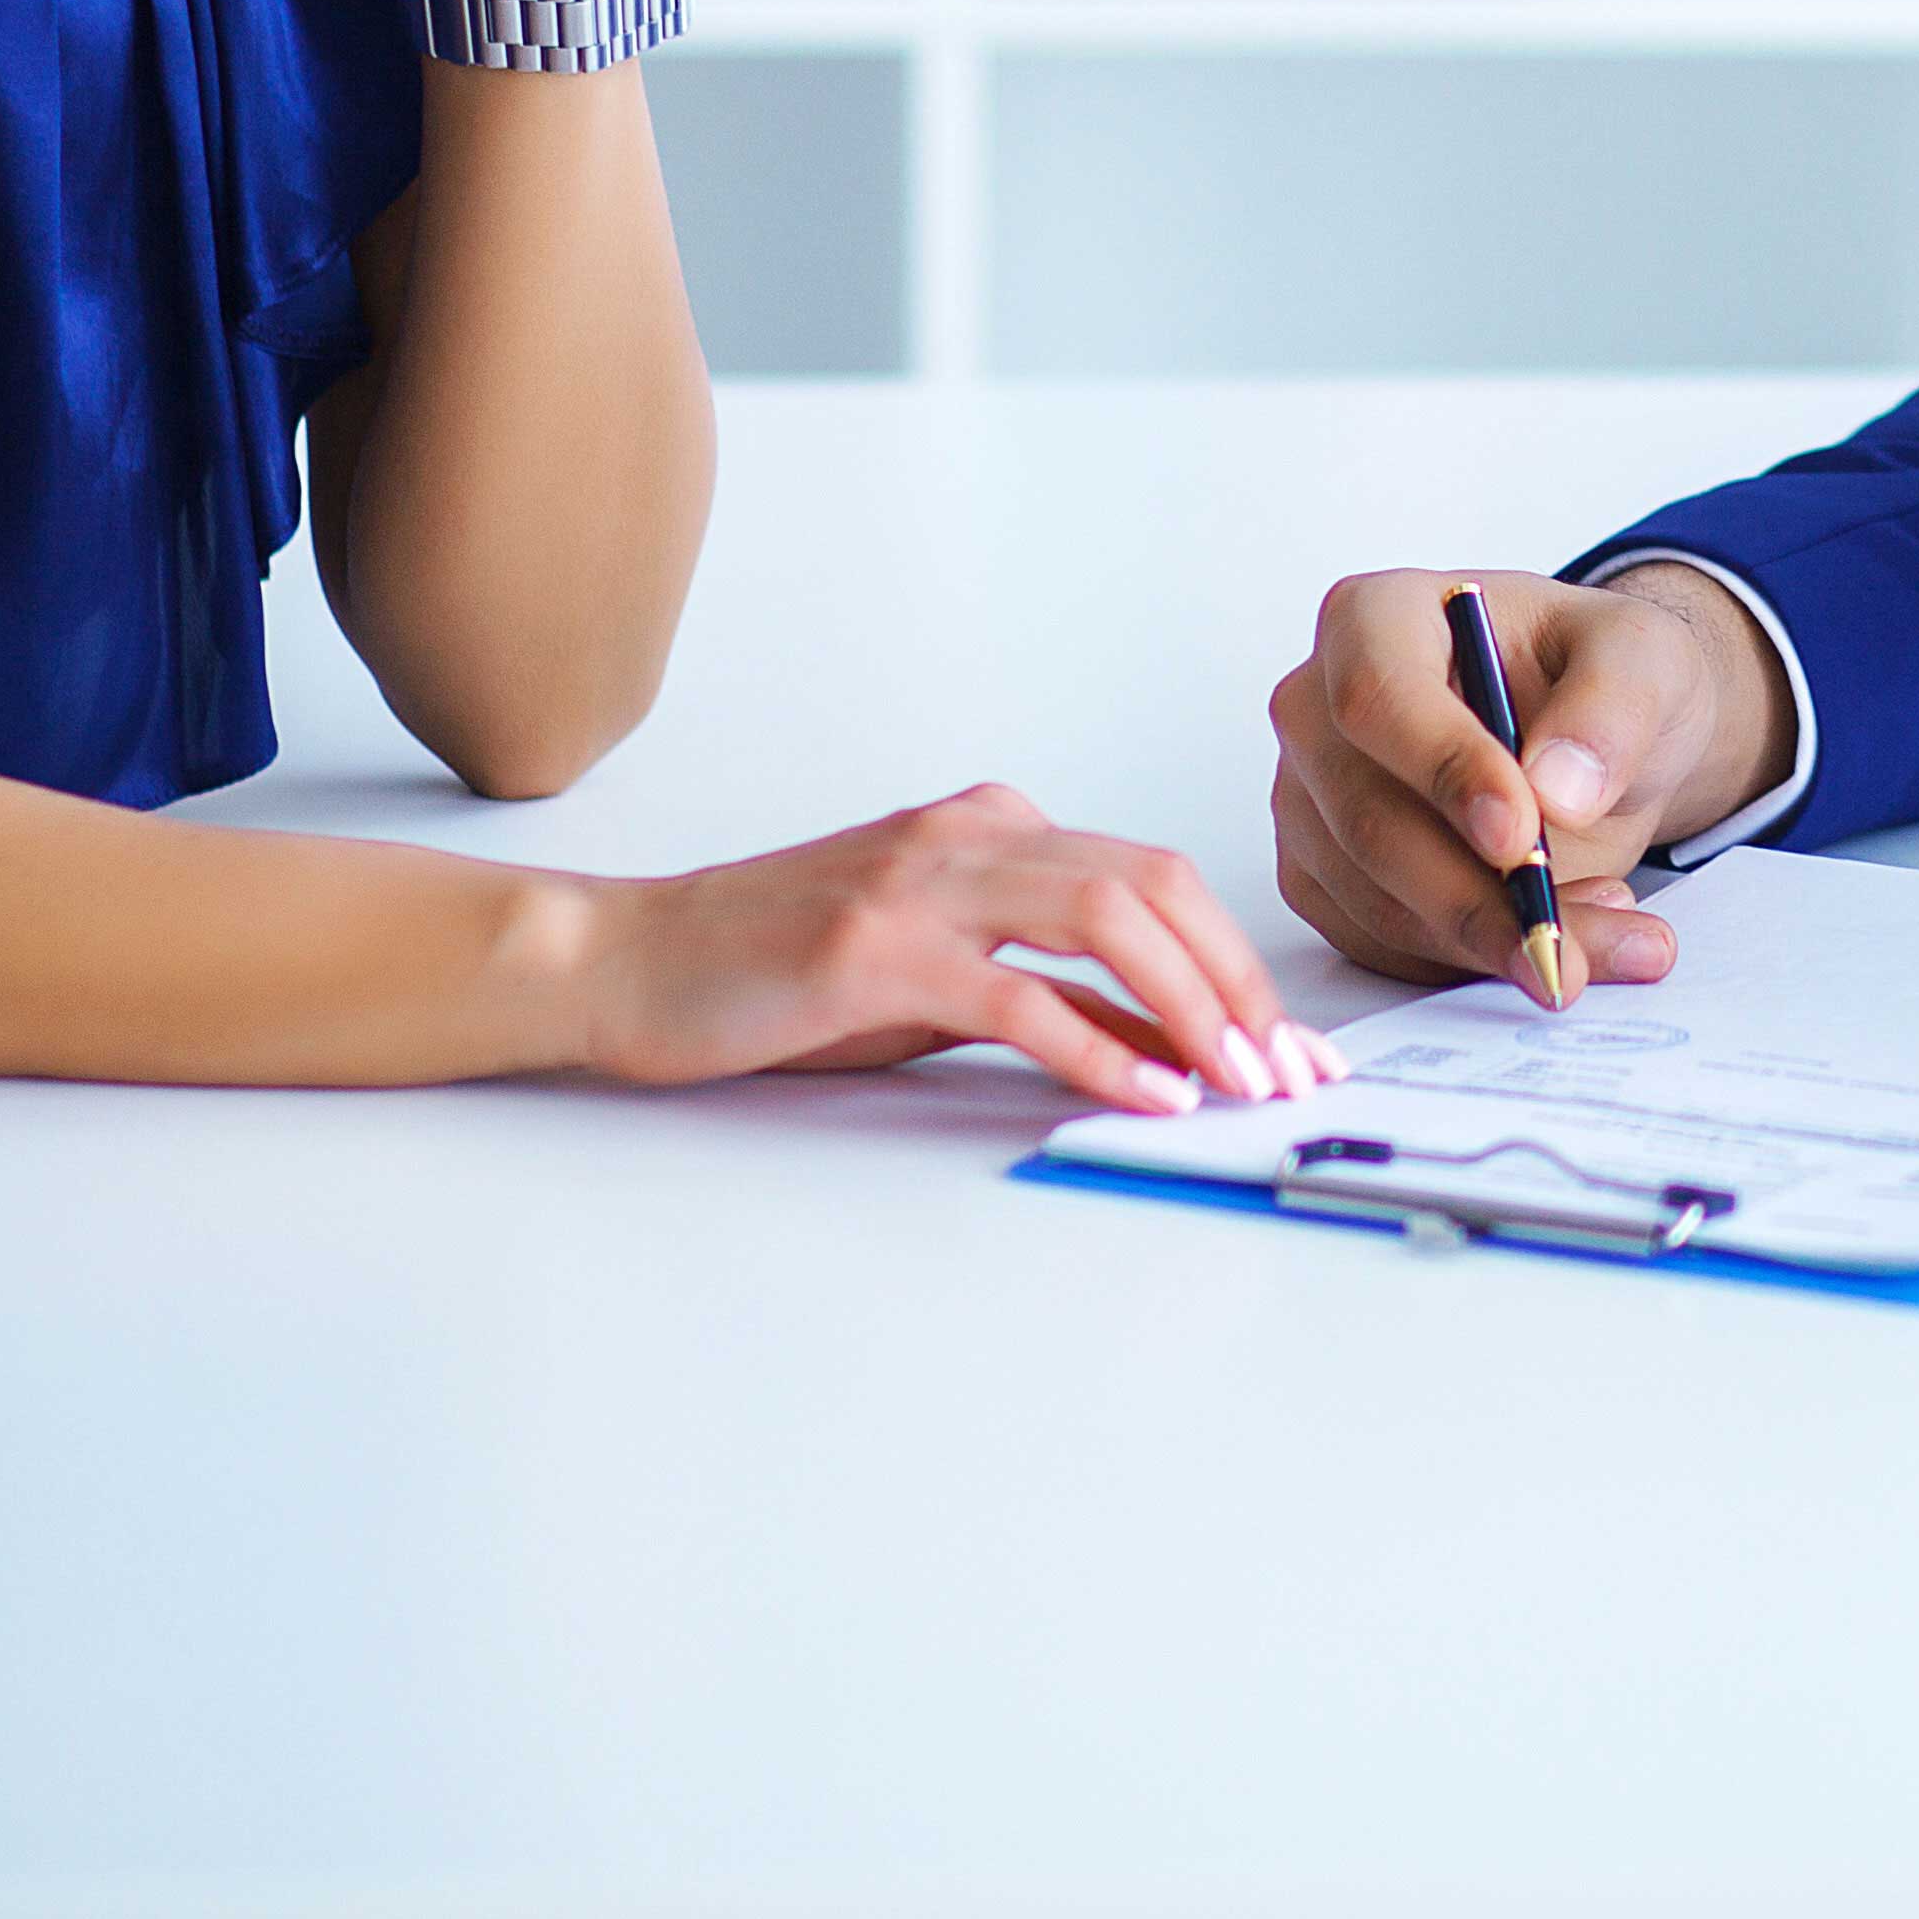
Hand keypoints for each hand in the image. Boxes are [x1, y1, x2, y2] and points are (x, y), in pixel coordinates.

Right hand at [579, 785, 1335, 1114]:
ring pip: (1106, 921)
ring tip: (1239, 1079)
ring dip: (1192, 1007)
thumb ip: (1046, 990)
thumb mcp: (935, 976)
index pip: (1153, 879)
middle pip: (1153, 888)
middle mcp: (969, 835)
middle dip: (1239, 982)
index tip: (1287, 1041)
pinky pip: (1019, 994)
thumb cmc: (777, 974)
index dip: (1235, 960)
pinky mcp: (875, 949)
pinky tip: (1149, 1092)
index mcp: (992, 827)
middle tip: (1289, 1068)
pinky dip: (1101, 1047)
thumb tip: (1167, 1044)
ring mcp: (922, 884)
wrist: (629, 960)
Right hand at [1265, 565, 1793, 1003]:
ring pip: (1379, 902)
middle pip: (1368, 821)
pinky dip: (1475, 964)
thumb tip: (1559, 790)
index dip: (1444, 770)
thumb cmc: (1598, 675)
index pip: (1378, 696)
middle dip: (1477, 898)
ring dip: (1495, 943)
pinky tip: (1560, 942)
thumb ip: (1611, 709)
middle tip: (1569, 941)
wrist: (1590, 739)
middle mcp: (1318, 710)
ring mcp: (1311, 801)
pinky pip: (1385, 946)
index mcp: (1375, 618)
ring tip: (1613, 939)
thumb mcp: (1644, 659)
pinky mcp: (1325, 880)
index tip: (1522, 836)